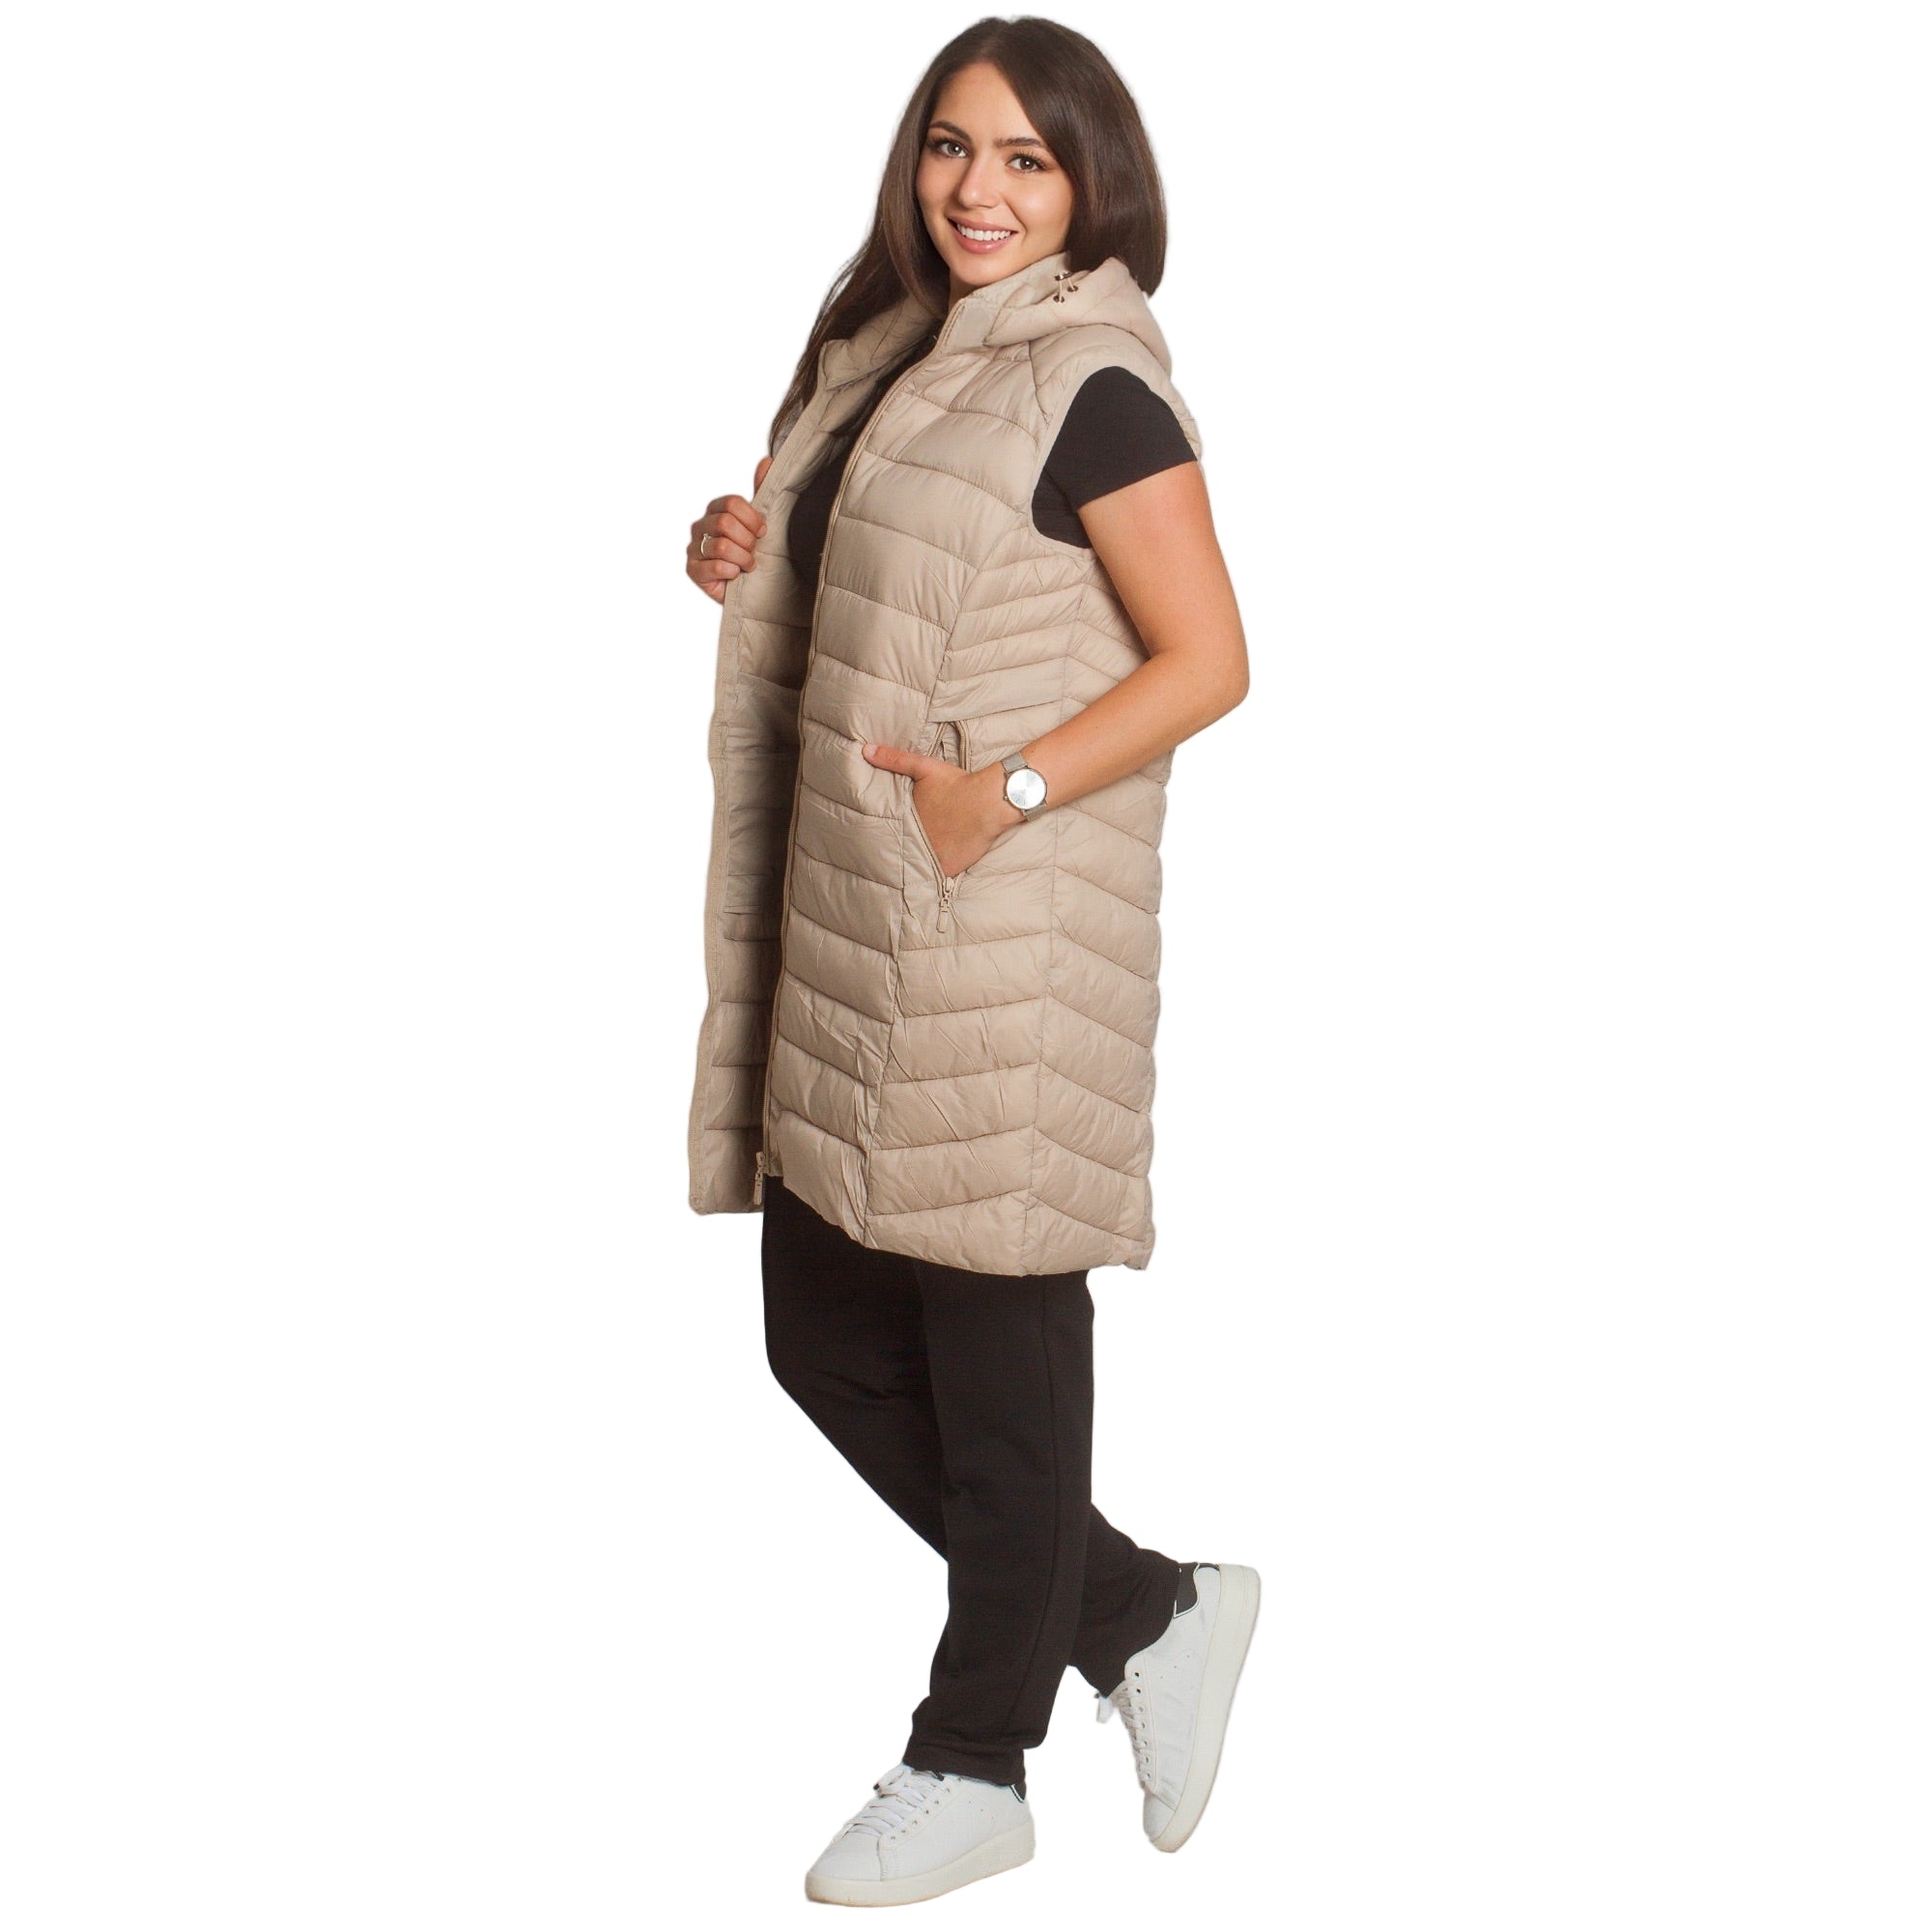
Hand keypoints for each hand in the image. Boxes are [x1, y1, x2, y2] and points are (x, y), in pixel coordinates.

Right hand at [687, 456, 772, 601]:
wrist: (751, 588)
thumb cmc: (753, 552)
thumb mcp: (760, 522)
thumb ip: (761, 492)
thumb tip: (767, 461)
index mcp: (716, 510)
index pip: (732, 503)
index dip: (753, 519)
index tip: (762, 532)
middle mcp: (700, 525)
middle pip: (725, 523)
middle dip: (748, 541)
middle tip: (753, 551)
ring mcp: (694, 548)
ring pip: (723, 546)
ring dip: (743, 559)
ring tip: (746, 565)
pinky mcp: (693, 570)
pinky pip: (716, 566)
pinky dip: (732, 572)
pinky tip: (734, 575)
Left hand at [861, 741, 1018, 878]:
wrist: (988, 802)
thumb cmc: (957, 783)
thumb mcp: (923, 766)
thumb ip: (893, 759)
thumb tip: (865, 750)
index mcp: (906, 818)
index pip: (888, 830)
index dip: (884, 834)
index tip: (876, 838)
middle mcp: (915, 840)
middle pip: (899, 850)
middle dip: (895, 852)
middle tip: (886, 857)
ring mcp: (930, 856)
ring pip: (915, 865)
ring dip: (911, 867)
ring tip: (903, 871)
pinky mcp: (947, 868)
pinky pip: (933, 877)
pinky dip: (928, 879)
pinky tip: (923, 880)